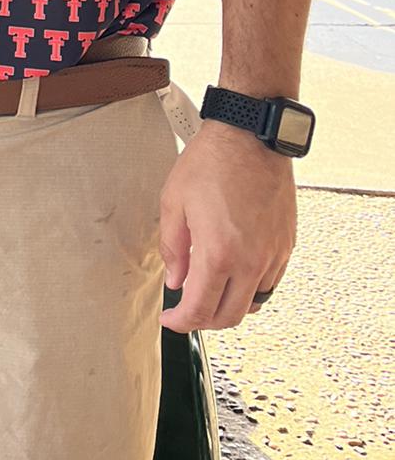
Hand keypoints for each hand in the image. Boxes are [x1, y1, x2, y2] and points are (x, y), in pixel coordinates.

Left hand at [158, 121, 295, 331]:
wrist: (250, 136)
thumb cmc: (213, 161)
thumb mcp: (174, 202)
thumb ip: (172, 248)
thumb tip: (175, 279)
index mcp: (219, 253)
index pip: (200, 310)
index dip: (181, 323)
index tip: (172, 321)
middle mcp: (251, 260)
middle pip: (230, 317)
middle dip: (205, 322)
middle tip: (187, 312)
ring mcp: (273, 254)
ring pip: (255, 303)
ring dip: (230, 307)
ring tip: (211, 293)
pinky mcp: (286, 244)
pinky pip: (271, 282)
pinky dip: (251, 288)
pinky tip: (235, 274)